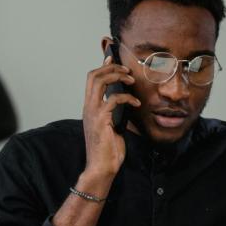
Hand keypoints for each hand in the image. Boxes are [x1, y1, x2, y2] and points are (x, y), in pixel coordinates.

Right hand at [82, 55, 139, 177]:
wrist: (102, 167)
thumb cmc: (108, 150)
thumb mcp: (113, 126)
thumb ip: (115, 113)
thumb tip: (125, 103)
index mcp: (90, 107)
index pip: (92, 80)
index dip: (103, 66)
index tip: (113, 59)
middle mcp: (88, 107)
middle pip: (93, 75)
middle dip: (111, 67)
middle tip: (127, 70)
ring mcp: (93, 113)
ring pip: (99, 82)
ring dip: (116, 76)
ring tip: (131, 80)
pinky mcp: (101, 120)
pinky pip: (114, 100)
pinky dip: (128, 98)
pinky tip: (137, 104)